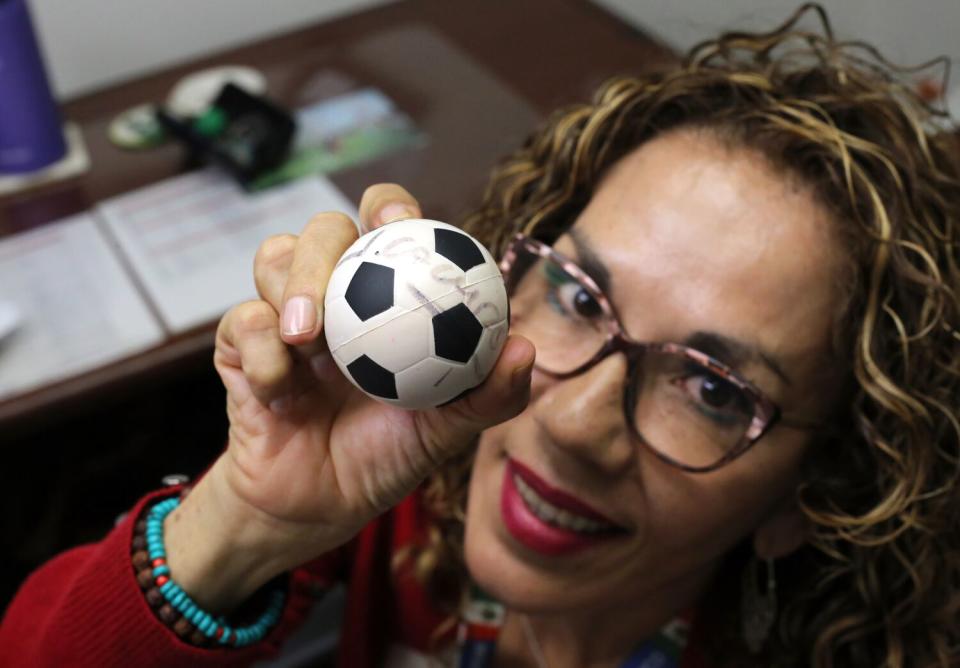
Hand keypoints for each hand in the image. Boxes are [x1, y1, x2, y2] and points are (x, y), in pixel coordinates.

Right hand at [165, 184, 534, 611]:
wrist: (320, 507)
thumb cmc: (387, 456)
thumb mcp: (445, 431)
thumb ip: (487, 395)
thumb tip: (524, 350)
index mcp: (386, 297)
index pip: (385, 227)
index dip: (389, 206)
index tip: (400, 220)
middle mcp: (336, 294)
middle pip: (325, 230)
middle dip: (327, 244)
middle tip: (343, 272)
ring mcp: (285, 315)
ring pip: (274, 258)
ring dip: (291, 288)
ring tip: (307, 336)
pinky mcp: (242, 345)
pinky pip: (243, 322)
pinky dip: (263, 351)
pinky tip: (279, 386)